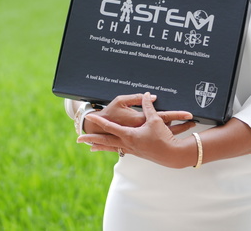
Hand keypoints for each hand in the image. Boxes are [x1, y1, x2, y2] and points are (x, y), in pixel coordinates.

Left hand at [78, 92, 196, 167]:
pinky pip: (120, 150)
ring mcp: (131, 150)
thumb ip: (148, 106)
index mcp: (129, 135)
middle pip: (105, 141)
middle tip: (79, 139)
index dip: (99, 121)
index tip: (90, 117)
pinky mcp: (136, 153)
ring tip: (90, 147)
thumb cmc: (163, 138)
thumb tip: (146, 95)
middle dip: (92, 139)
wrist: (172, 156)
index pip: (110, 127)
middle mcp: (127, 144)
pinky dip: (113, 149)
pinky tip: (111, 148)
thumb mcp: (155, 120)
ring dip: (101, 146)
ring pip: (112, 148)